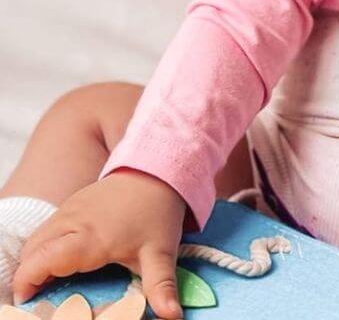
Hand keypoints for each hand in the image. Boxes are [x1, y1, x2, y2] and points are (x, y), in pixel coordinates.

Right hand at [12, 169, 187, 319]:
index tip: (32, 303)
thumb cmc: (157, 213)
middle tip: (44, 298)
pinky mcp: (71, 203)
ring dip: (37, 261)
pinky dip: (44, 247)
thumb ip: (160, 286)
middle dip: (30, 276)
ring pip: (36, 239)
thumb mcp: (161, 252)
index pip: (42, 260)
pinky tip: (62, 260)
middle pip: (32, 253)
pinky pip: (46, 228)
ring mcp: (69, 209)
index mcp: (90, 239)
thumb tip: (172, 316)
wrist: (159, 170)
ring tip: (52, 282)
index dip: (28, 283)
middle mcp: (72, 222)